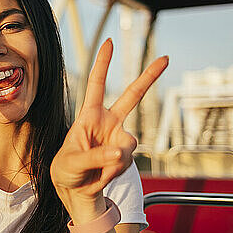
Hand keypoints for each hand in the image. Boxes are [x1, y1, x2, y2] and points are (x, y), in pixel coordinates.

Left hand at [50, 39, 167, 222]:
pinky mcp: (126, 155)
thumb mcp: (72, 162)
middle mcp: (108, 122)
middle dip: (149, 77)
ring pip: (129, 144)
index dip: (102, 63)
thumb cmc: (67, 169)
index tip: (109, 43)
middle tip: (165, 58)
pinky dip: (115, 171)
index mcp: (89, 115)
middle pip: (131, 96)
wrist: (76, 189)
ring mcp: (119, 138)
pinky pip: (127, 161)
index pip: (96, 84)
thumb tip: (120, 152)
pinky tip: (103, 174)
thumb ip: (95, 157)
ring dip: (114, 160)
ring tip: (97, 170)